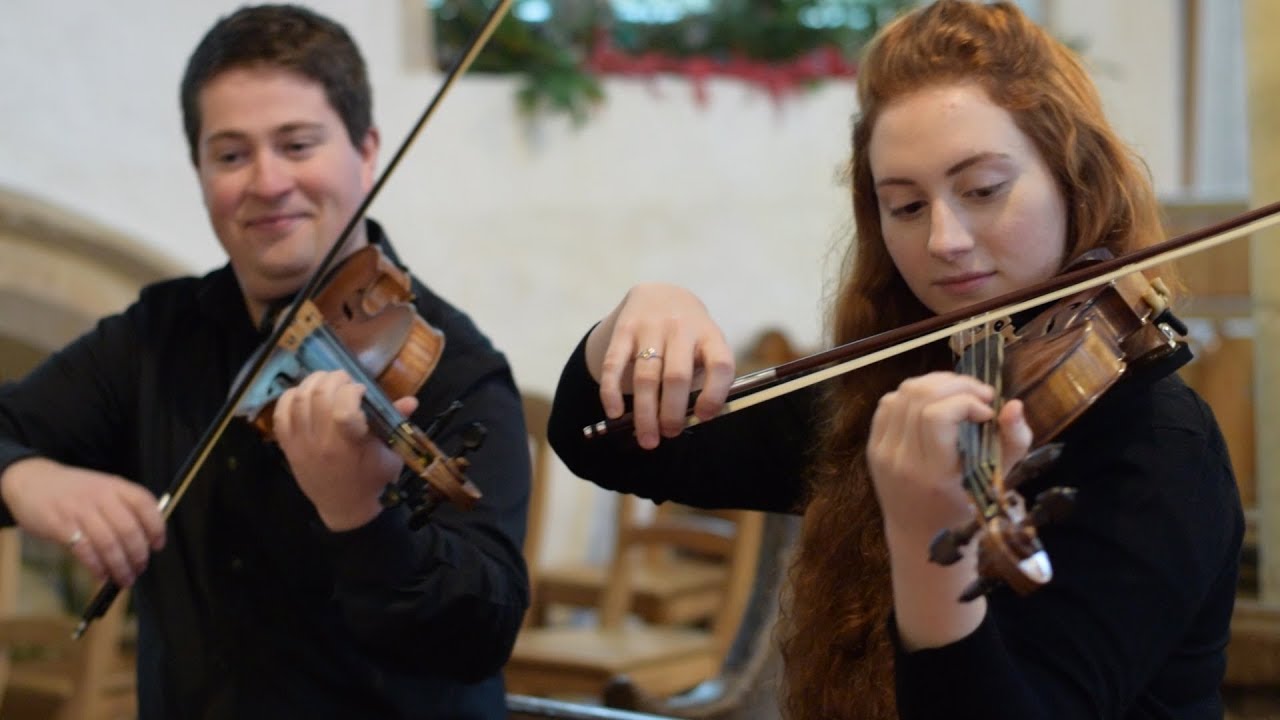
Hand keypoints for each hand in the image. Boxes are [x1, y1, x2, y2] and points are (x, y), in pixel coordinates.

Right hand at [0, 457, 164, 586]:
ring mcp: (80, 511)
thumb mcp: (101, 488)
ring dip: (120, 566)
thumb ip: (122, 507)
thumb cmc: (72, 490)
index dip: (156, 527)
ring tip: (125, 578)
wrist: (30, 480)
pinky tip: (102, 575)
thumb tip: (145, 538)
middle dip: (138, 554)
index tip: (158, 546)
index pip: (145, 504)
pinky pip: (85, 551)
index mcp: (115, 486)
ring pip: (109, 543)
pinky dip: (97, 567)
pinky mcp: (61, 526)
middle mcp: (100, 496)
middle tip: (140, 568)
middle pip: (129, 529)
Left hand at [272, 370, 415, 530]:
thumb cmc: (371, 480)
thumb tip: (411, 401)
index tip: (362, 390)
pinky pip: (281, 414)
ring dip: (313, 382)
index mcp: (349, 446)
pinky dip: (291, 396)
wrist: (344, 507)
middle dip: (333, 379)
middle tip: (345, 379)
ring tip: (326, 381)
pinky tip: (304, 392)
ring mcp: (301, 445)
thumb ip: (396, 424)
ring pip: (299, 400)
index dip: (352, 391)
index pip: (343, 410)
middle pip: (319, 397)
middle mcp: (322, 443)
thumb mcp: (390, 456)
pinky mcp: (288, 447)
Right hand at [586, 283, 734, 448]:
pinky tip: (615, 413)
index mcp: (710, 335)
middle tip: (668, 434)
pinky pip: (614, 364)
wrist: (661, 294)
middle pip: (676, 376)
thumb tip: (691, 421)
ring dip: (645, 412)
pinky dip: (612, 392)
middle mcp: (681, 328)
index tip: (703, 417)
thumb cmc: (689, 336)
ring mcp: (650, 327)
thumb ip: (704, 378)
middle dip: (672, 412)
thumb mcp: (706, 346)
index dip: (714, 394)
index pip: (720, 365)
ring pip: (646, 376)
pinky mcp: (624, 329)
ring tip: (647, 437)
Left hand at [867, 372, 1032, 544]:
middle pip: (919, 396)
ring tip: (960, 393)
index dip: (965, 401)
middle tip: (980, 394)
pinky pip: (888, 404)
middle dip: (955, 384)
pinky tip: (934, 402)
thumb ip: (1013, 442)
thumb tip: (1013, 404)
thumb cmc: (965, 509)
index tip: (987, 412)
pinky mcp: (872, 447)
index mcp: (933, 474)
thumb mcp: (996, 480)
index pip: (937, 416)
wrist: (919, 534)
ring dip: (935, 384)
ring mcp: (882, 453)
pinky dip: (912, 394)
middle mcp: (901, 461)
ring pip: (902, 394)